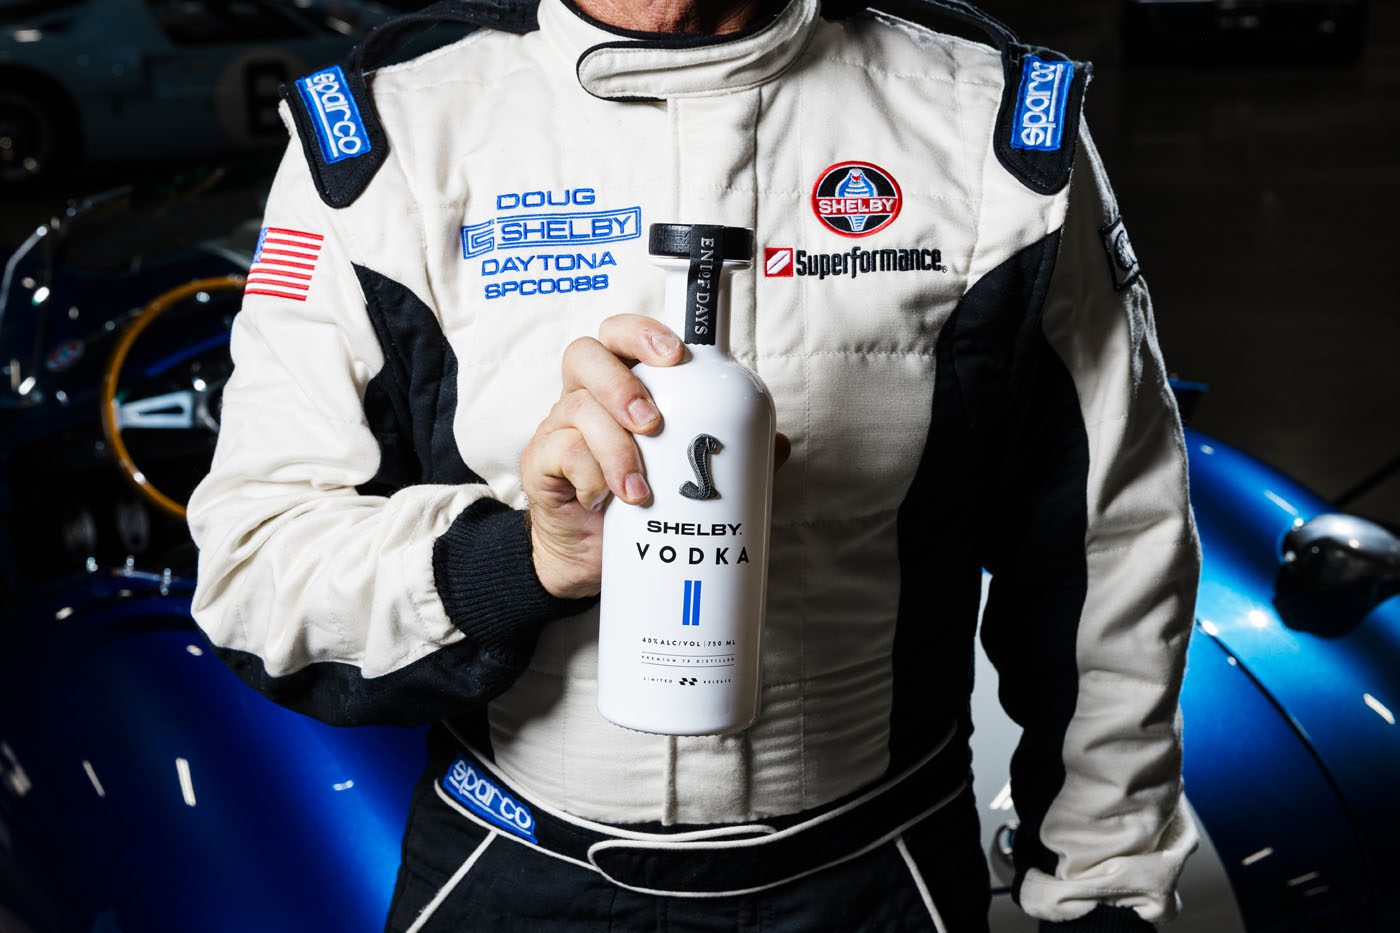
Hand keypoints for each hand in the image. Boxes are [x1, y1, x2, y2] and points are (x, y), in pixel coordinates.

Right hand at [521, 315, 790, 598]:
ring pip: (576, 409)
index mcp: (622, 382)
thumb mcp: (686, 478)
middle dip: (622, 384)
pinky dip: (587, 477)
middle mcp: (585, 395)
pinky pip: (559, 453)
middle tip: (653, 423)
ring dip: (613, 447)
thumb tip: (778, 444)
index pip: (622, 335)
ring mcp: (558, 427)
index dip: (644, 332)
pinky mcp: (540, 464)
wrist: (590, 558)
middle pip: (586, 355)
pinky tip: (604, 501)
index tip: (676, 354)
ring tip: (639, 490)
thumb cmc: (640, 504)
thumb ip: (729, 457)